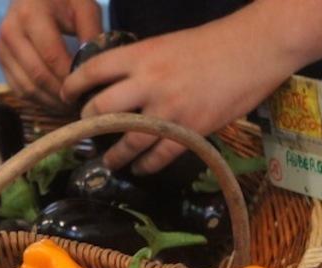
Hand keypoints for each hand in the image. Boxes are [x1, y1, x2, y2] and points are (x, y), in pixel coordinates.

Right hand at [0, 0, 101, 108]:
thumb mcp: (83, 6)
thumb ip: (92, 33)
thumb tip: (93, 69)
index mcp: (30, 15)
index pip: (52, 57)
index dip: (70, 79)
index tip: (87, 90)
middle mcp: (10, 33)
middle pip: (38, 76)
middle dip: (61, 95)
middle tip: (81, 103)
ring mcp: (2, 49)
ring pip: (27, 88)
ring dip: (50, 102)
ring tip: (70, 106)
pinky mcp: (1, 61)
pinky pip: (18, 90)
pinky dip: (38, 100)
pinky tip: (55, 101)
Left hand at [61, 13, 297, 173]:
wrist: (257, 47)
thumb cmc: (214, 43)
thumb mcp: (168, 44)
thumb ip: (141, 65)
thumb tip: (118, 86)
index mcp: (141, 55)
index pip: (92, 71)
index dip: (72, 86)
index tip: (64, 96)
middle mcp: (148, 82)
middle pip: (100, 110)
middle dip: (87, 124)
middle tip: (86, 131)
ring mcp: (169, 110)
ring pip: (127, 142)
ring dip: (113, 156)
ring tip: (109, 162)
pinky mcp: (190, 131)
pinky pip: (158, 157)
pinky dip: (145, 166)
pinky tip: (140, 168)